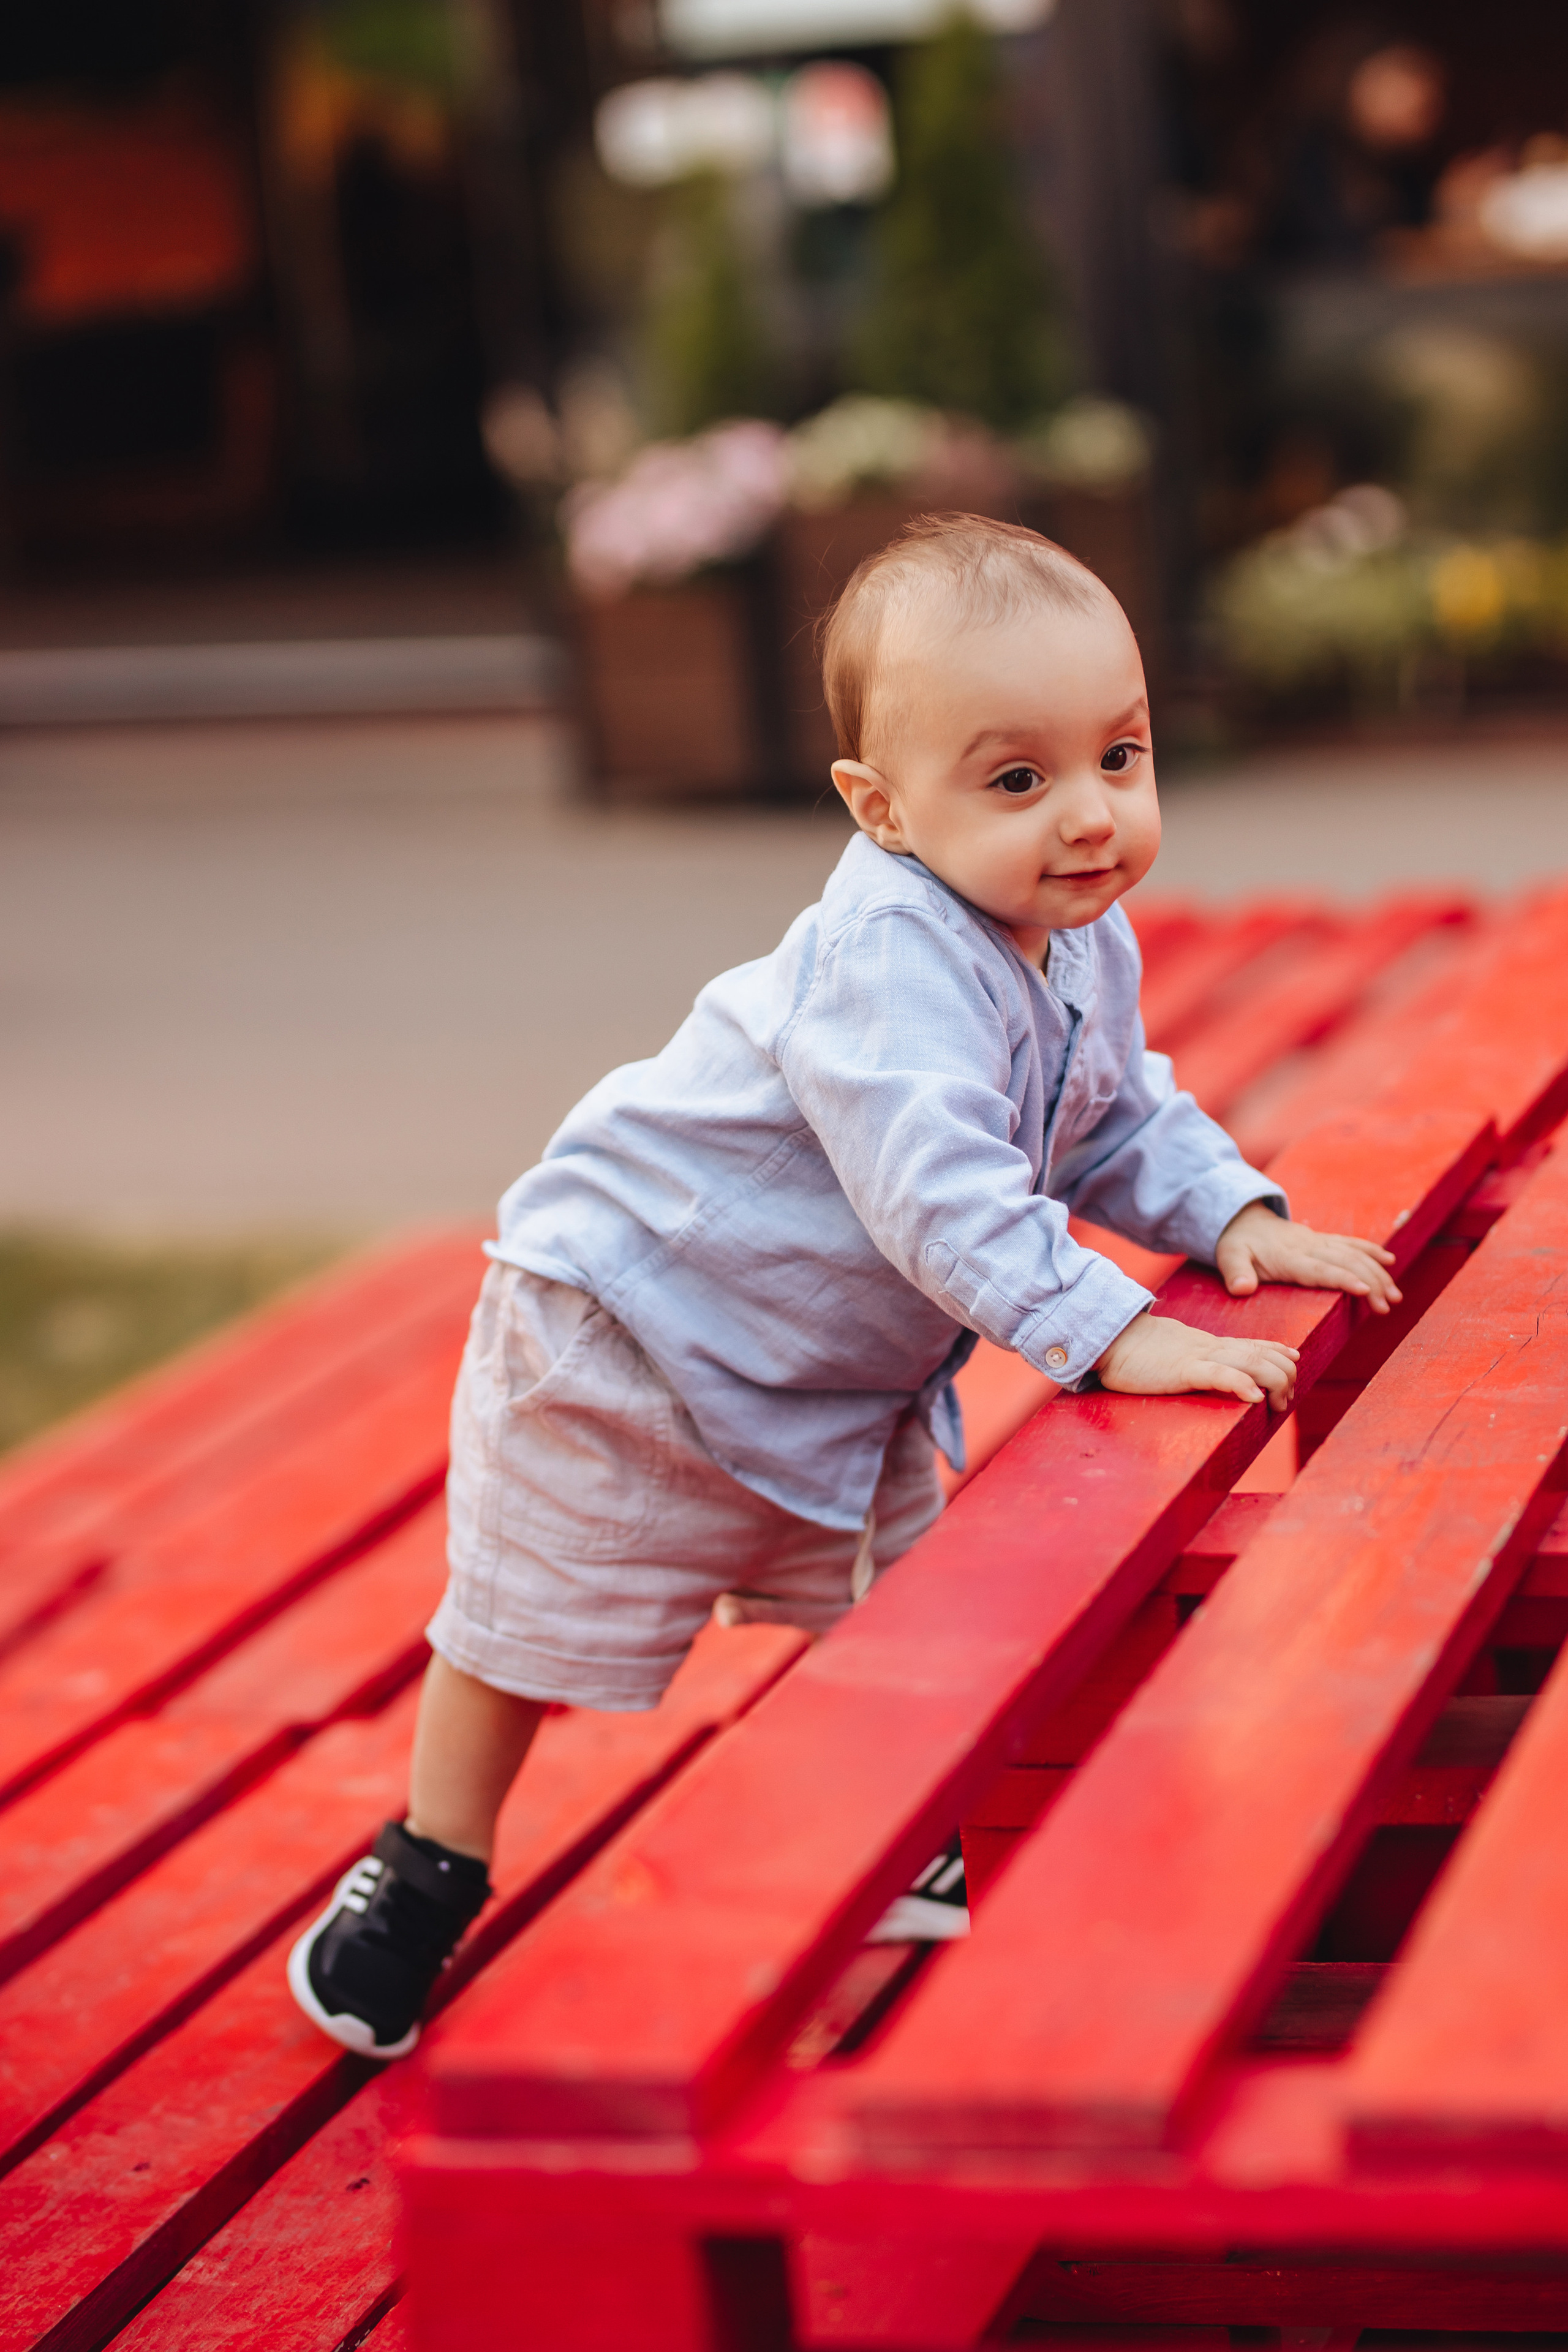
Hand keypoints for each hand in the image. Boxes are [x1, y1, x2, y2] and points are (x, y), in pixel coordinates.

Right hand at [1095, 1310, 1298, 1409]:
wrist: (1109, 1339)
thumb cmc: (1134, 1352)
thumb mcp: (1172, 1354)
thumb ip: (1190, 1361)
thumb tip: (1199, 1372)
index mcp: (1207, 1345)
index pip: (1252, 1344)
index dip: (1278, 1350)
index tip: (1295, 1359)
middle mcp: (1211, 1348)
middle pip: (1261, 1354)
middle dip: (1284, 1375)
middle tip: (1287, 1400)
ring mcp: (1199, 1357)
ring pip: (1250, 1362)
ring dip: (1274, 1383)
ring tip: (1280, 1404)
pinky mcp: (1185, 1370)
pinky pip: (1221, 1375)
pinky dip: (1243, 1385)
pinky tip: (1255, 1398)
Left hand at [1215, 1203, 1401, 1314]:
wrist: (1241, 1218)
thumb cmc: (1236, 1243)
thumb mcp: (1228, 1257)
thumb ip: (1235, 1273)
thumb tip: (1241, 1289)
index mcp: (1288, 1256)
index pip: (1320, 1269)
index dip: (1344, 1279)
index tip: (1366, 1291)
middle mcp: (1308, 1246)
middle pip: (1346, 1263)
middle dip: (1371, 1282)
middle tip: (1388, 1305)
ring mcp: (1318, 1241)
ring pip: (1354, 1254)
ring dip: (1378, 1273)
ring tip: (1396, 1297)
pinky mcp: (1322, 1240)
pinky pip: (1350, 1243)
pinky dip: (1371, 1251)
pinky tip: (1390, 1262)